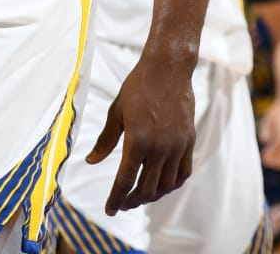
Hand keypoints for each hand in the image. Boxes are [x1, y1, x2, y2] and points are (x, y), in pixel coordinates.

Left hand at [87, 54, 195, 212]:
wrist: (168, 70)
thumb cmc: (137, 87)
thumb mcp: (116, 112)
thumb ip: (106, 141)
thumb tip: (91, 161)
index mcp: (137, 141)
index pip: (124, 181)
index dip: (115, 199)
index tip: (109, 210)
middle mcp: (159, 148)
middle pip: (146, 189)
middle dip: (132, 201)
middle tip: (122, 204)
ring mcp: (177, 147)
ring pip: (165, 185)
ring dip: (151, 196)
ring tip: (139, 196)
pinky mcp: (189, 142)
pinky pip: (182, 173)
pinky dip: (171, 185)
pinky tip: (161, 185)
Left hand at [257, 97, 279, 168]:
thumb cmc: (278, 112)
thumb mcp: (269, 117)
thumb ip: (266, 128)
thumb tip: (263, 140)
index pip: (278, 141)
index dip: (272, 151)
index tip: (264, 158)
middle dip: (276, 158)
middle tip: (267, 164)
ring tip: (273, 166)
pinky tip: (279, 163)